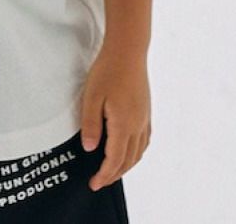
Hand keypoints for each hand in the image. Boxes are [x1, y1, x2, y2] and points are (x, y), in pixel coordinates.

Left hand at [79, 44, 150, 191]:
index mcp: (123, 124)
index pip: (114, 159)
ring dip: (126, 166)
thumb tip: (89, 149)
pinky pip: (144, 140)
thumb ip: (90, 124)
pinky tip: (130, 151)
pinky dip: (136, 153)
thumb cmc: (107, 71)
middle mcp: (138, 125)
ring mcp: (144, 118)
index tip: (93, 184)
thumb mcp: (92, 96)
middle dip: (114, 175)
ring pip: (138, 152)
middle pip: (128, 160)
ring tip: (112, 171)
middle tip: (99, 183)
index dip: (104, 174)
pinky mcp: (146, 110)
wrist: (128, 51)